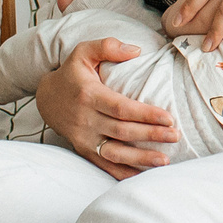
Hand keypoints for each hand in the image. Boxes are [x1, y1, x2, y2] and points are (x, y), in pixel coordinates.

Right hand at [36, 37, 181, 179]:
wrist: (46, 98)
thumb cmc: (71, 73)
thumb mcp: (83, 52)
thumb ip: (107, 46)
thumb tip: (136, 50)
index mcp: (89, 95)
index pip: (121, 108)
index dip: (145, 114)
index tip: (168, 118)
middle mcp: (85, 120)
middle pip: (122, 131)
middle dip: (150, 136)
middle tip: (175, 137)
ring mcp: (83, 138)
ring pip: (114, 153)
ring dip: (140, 159)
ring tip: (164, 161)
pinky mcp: (83, 150)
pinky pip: (104, 165)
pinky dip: (123, 173)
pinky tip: (143, 176)